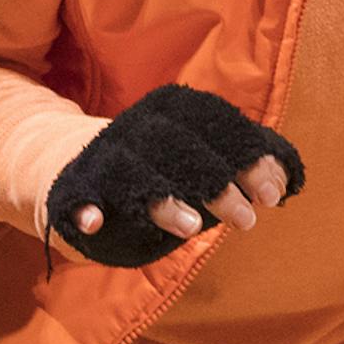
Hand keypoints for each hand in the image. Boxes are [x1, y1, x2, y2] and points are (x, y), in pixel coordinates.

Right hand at [45, 84, 303, 266]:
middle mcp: (139, 128)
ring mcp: (101, 156)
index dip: (249, 159)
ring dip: (164, 200)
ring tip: (191, 229)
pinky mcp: (69, 186)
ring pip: (136, 172)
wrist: (59, 161)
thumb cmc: (147, 165)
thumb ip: (236, 169)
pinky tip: (95, 224)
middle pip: (184, 150)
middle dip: (219, 186)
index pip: (219, 129)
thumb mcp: (192, 162)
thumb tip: (284, 183)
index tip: (274, 195)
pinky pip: (74, 196)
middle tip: (247, 221)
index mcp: (174, 114)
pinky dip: (85, 208)